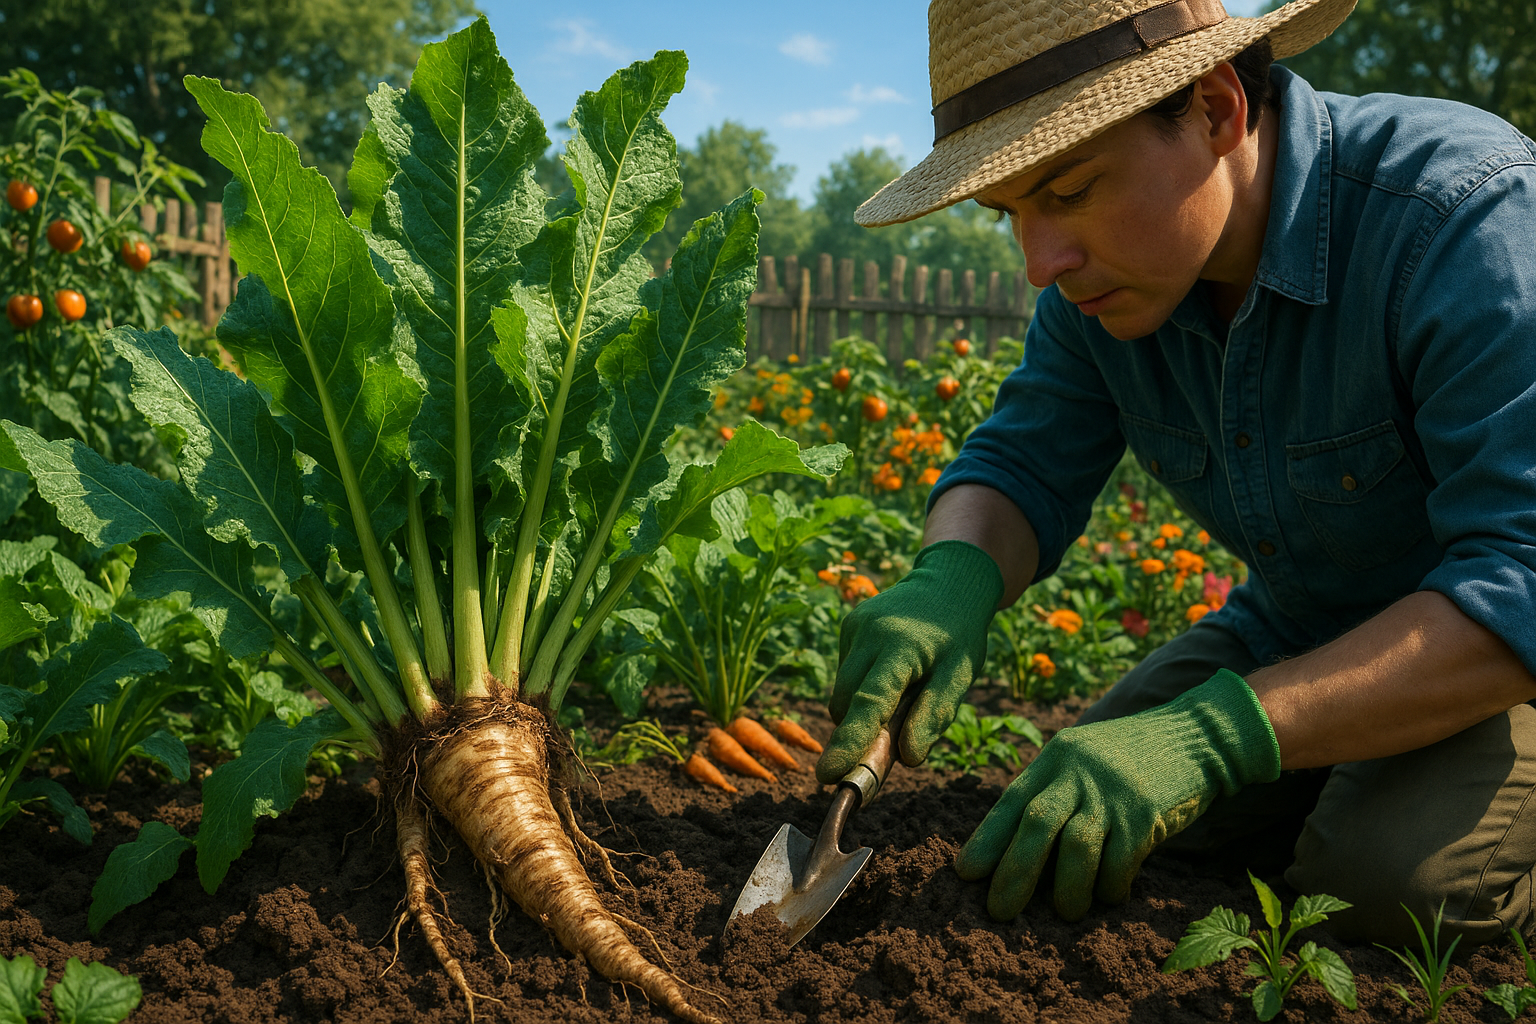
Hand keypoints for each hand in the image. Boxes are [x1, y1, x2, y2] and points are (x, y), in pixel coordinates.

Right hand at [815, 540, 1003, 783]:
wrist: (949, 581)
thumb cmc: (959, 634)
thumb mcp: (960, 674)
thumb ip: (934, 715)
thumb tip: (909, 759)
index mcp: (902, 648)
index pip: (871, 702)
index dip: (849, 742)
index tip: (828, 776)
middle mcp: (870, 634)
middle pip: (847, 702)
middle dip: (858, 731)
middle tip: (892, 740)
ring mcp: (854, 627)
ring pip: (843, 690)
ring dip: (863, 707)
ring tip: (903, 692)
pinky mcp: (848, 626)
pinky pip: (847, 672)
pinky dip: (863, 685)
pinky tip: (891, 671)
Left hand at [955, 669, 1280, 920]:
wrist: (1197, 736)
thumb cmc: (1131, 757)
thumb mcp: (1084, 757)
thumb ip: (1055, 790)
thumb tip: (1016, 849)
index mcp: (1057, 757)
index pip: (1012, 800)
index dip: (987, 839)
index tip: (966, 872)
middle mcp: (1080, 771)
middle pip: (1036, 824)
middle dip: (1014, 872)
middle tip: (999, 911)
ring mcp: (1114, 791)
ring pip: (1077, 848)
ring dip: (1067, 890)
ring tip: (1065, 912)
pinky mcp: (1148, 813)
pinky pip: (1121, 861)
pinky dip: (1111, 886)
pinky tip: (1110, 895)